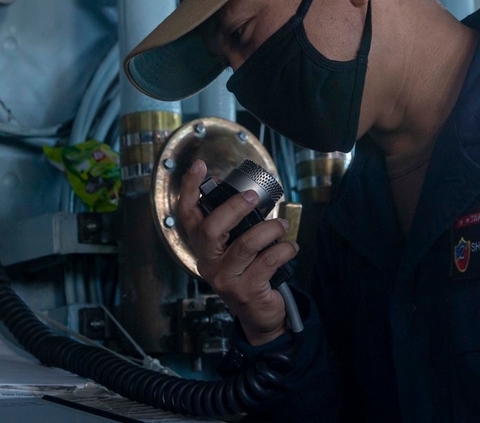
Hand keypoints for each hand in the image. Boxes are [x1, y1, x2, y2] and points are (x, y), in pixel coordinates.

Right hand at [178, 159, 298, 345]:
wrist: (258, 315)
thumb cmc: (248, 272)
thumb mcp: (234, 247)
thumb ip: (232, 223)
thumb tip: (233, 187)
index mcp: (203, 247)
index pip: (188, 215)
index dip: (190, 189)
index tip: (199, 166)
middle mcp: (208, 263)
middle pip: (211, 229)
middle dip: (234, 207)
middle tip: (253, 197)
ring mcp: (225, 279)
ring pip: (245, 244)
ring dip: (270, 229)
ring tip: (283, 226)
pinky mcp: (246, 291)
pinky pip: (268, 261)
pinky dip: (285, 250)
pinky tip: (291, 247)